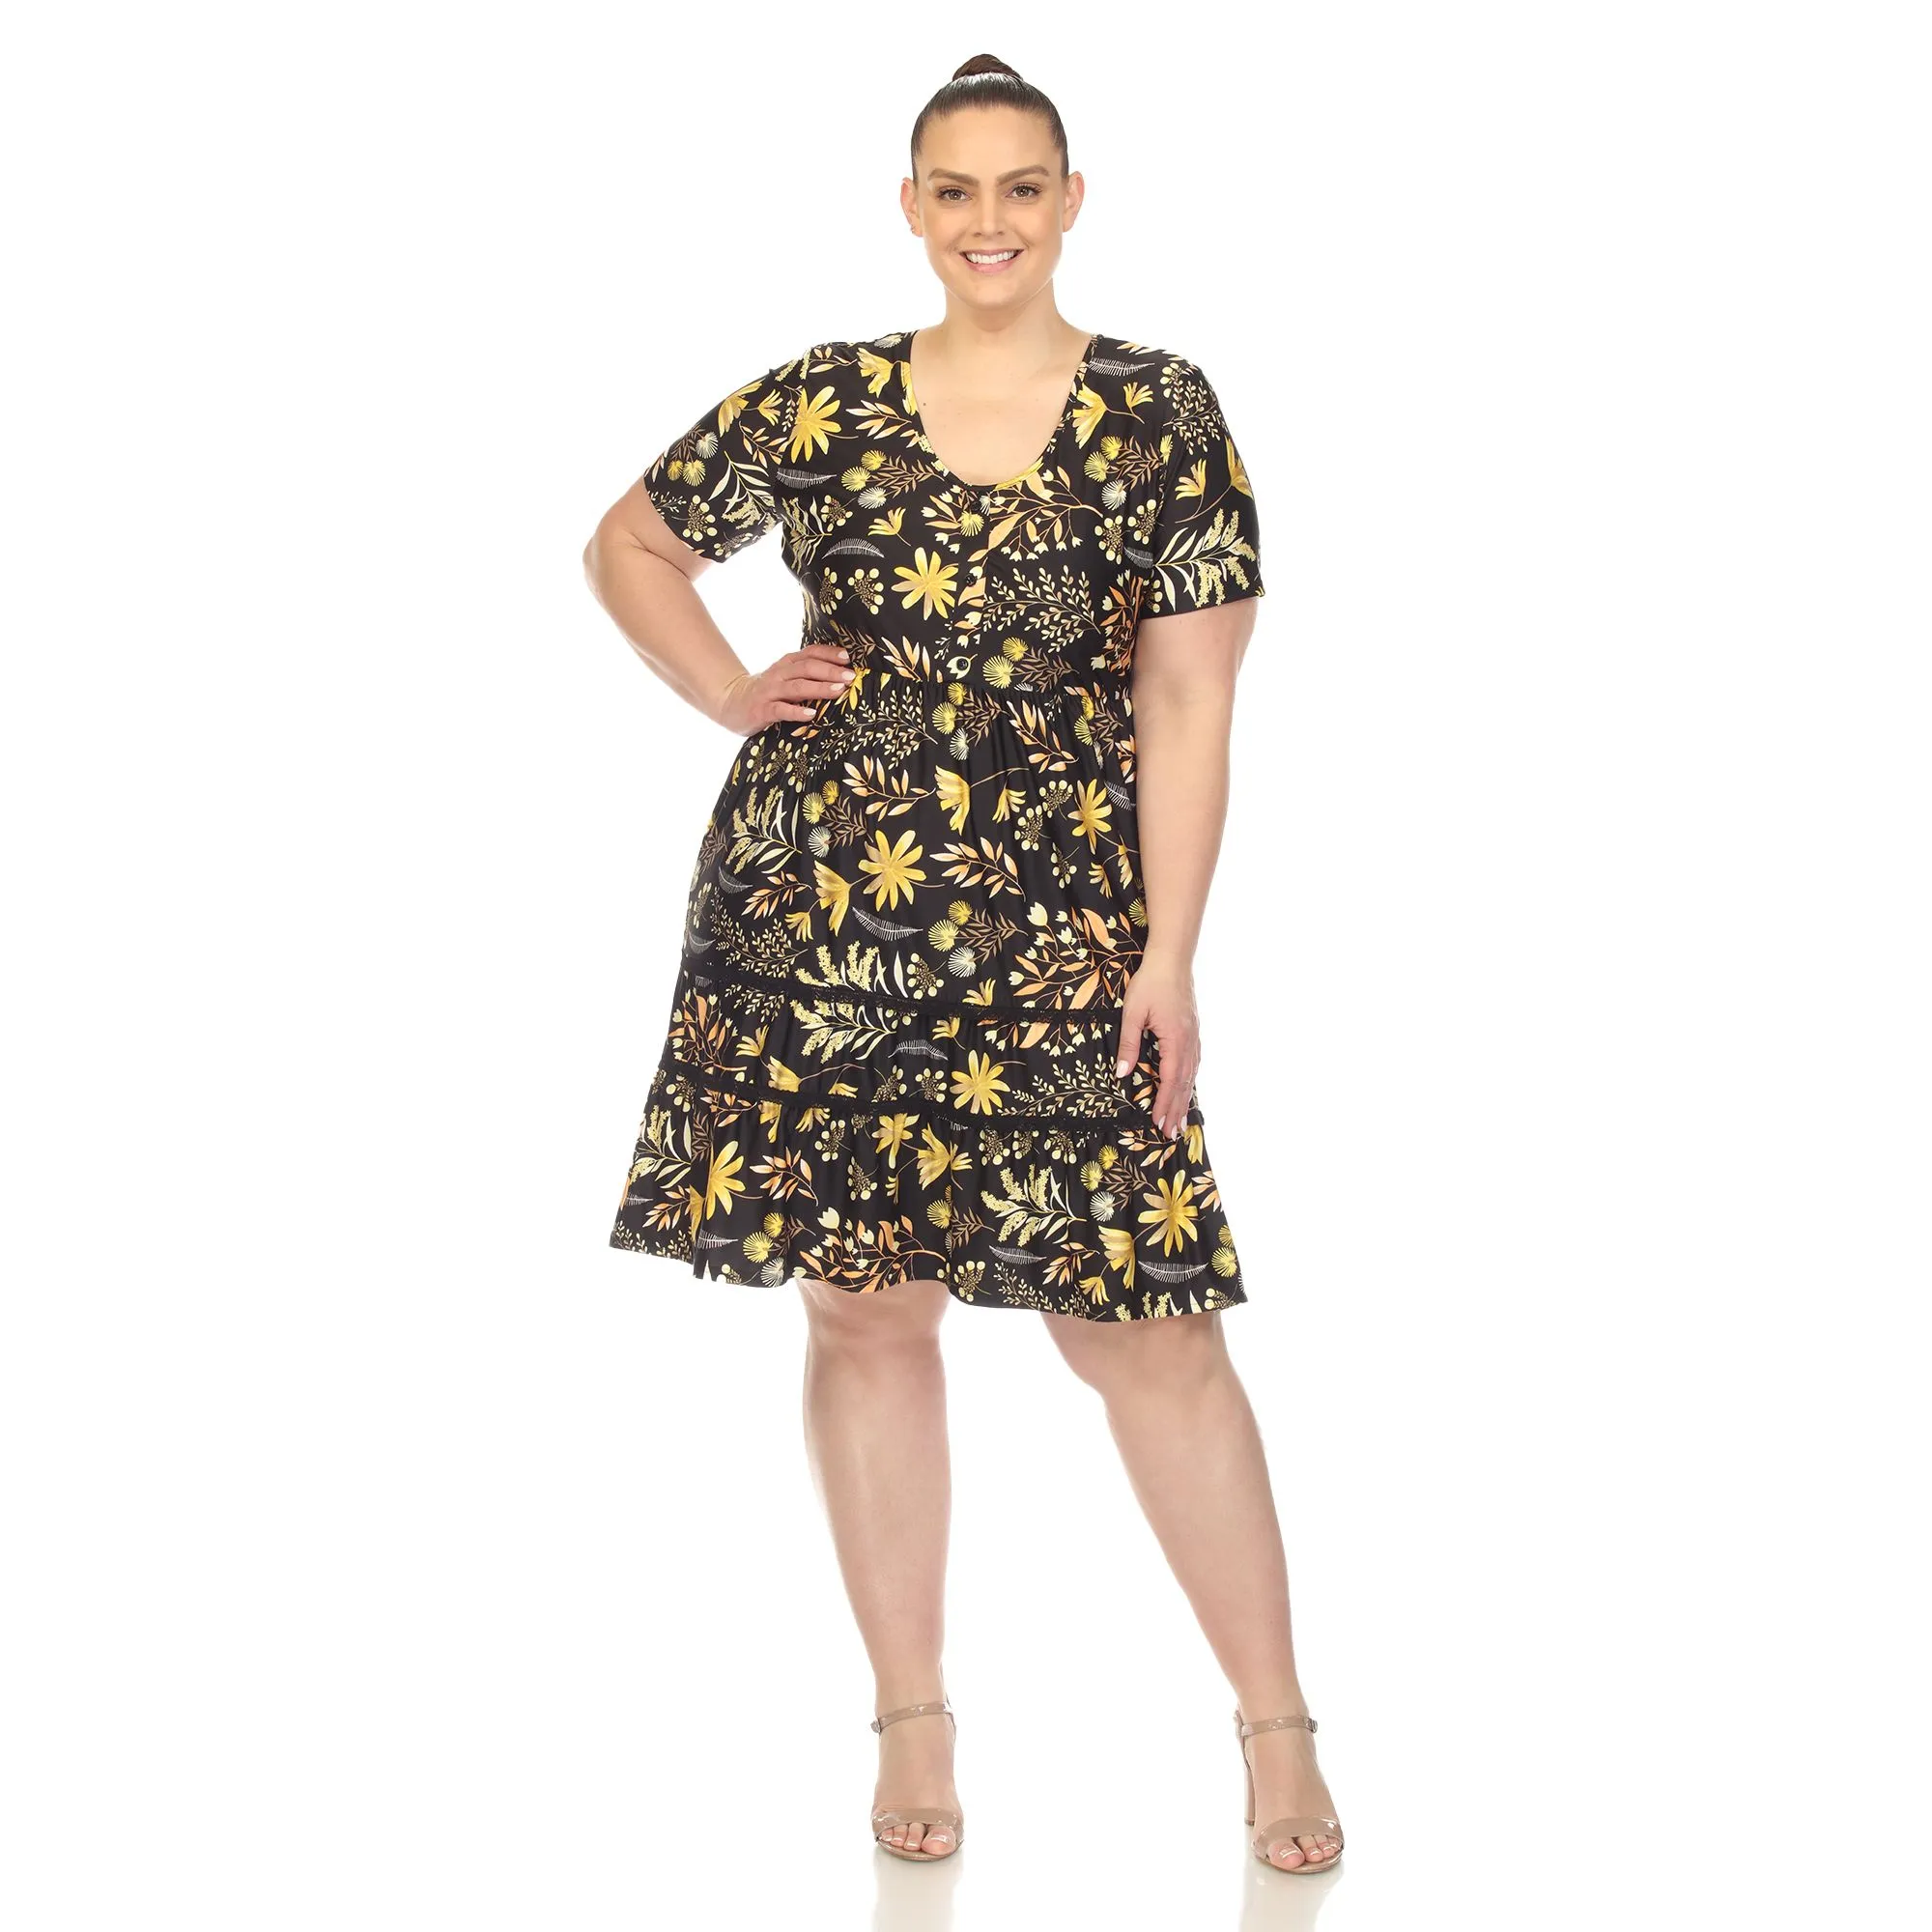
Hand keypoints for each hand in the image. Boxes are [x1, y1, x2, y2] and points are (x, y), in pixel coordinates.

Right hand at [715, 644, 853, 732]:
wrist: (730, 703)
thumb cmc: (766, 692)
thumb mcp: (785, 678)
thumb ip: (806, 675)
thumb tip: (840, 675)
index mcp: (787, 664)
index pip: (810, 653)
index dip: (829, 654)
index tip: (848, 658)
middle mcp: (779, 674)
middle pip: (807, 668)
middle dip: (830, 671)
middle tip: (850, 676)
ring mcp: (770, 692)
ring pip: (797, 687)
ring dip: (819, 688)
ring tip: (838, 690)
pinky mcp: (762, 710)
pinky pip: (781, 710)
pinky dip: (796, 712)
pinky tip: (811, 714)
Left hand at [1114, 958, 1200, 1138]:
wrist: (1172, 960)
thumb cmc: (1150, 983)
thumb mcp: (1132, 1013)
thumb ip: (1128, 1044)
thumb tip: (1121, 1074)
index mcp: (1175, 1040)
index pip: (1170, 1081)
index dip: (1165, 1105)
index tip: (1159, 1125)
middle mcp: (1189, 1042)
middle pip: (1184, 1084)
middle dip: (1177, 1110)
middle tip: (1172, 1134)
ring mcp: (1194, 1036)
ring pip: (1191, 1075)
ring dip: (1185, 1099)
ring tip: (1181, 1120)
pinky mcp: (1193, 1030)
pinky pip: (1194, 1062)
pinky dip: (1189, 1081)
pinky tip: (1186, 1088)